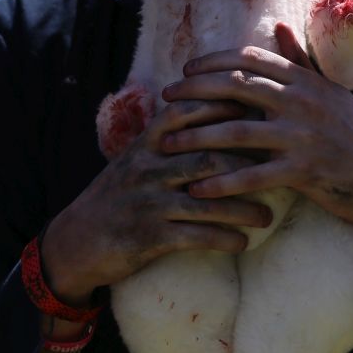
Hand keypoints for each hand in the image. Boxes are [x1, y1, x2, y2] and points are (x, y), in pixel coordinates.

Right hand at [41, 98, 272, 306]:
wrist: (76, 241)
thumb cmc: (117, 196)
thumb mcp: (134, 160)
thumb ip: (168, 141)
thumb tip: (216, 120)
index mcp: (144, 145)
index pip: (185, 114)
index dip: (221, 109)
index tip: (256, 110)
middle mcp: (146, 168)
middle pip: (206, 157)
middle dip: (246, 165)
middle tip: (277, 173)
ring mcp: (147, 202)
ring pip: (207, 200)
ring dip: (243, 209)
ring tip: (267, 217)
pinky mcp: (147, 236)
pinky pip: (195, 236)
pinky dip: (223, 239)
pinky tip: (242, 243)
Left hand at [161, 24, 352, 341]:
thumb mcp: (330, 92)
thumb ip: (300, 61)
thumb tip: (278, 24)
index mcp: (305, 81)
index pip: (250, 59)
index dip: (214, 62)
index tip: (186, 70)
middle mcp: (302, 102)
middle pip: (237, 87)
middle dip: (194, 91)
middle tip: (164, 98)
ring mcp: (303, 137)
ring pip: (237, 131)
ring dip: (196, 137)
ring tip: (166, 143)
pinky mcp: (304, 172)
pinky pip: (253, 176)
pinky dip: (222, 182)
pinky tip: (196, 188)